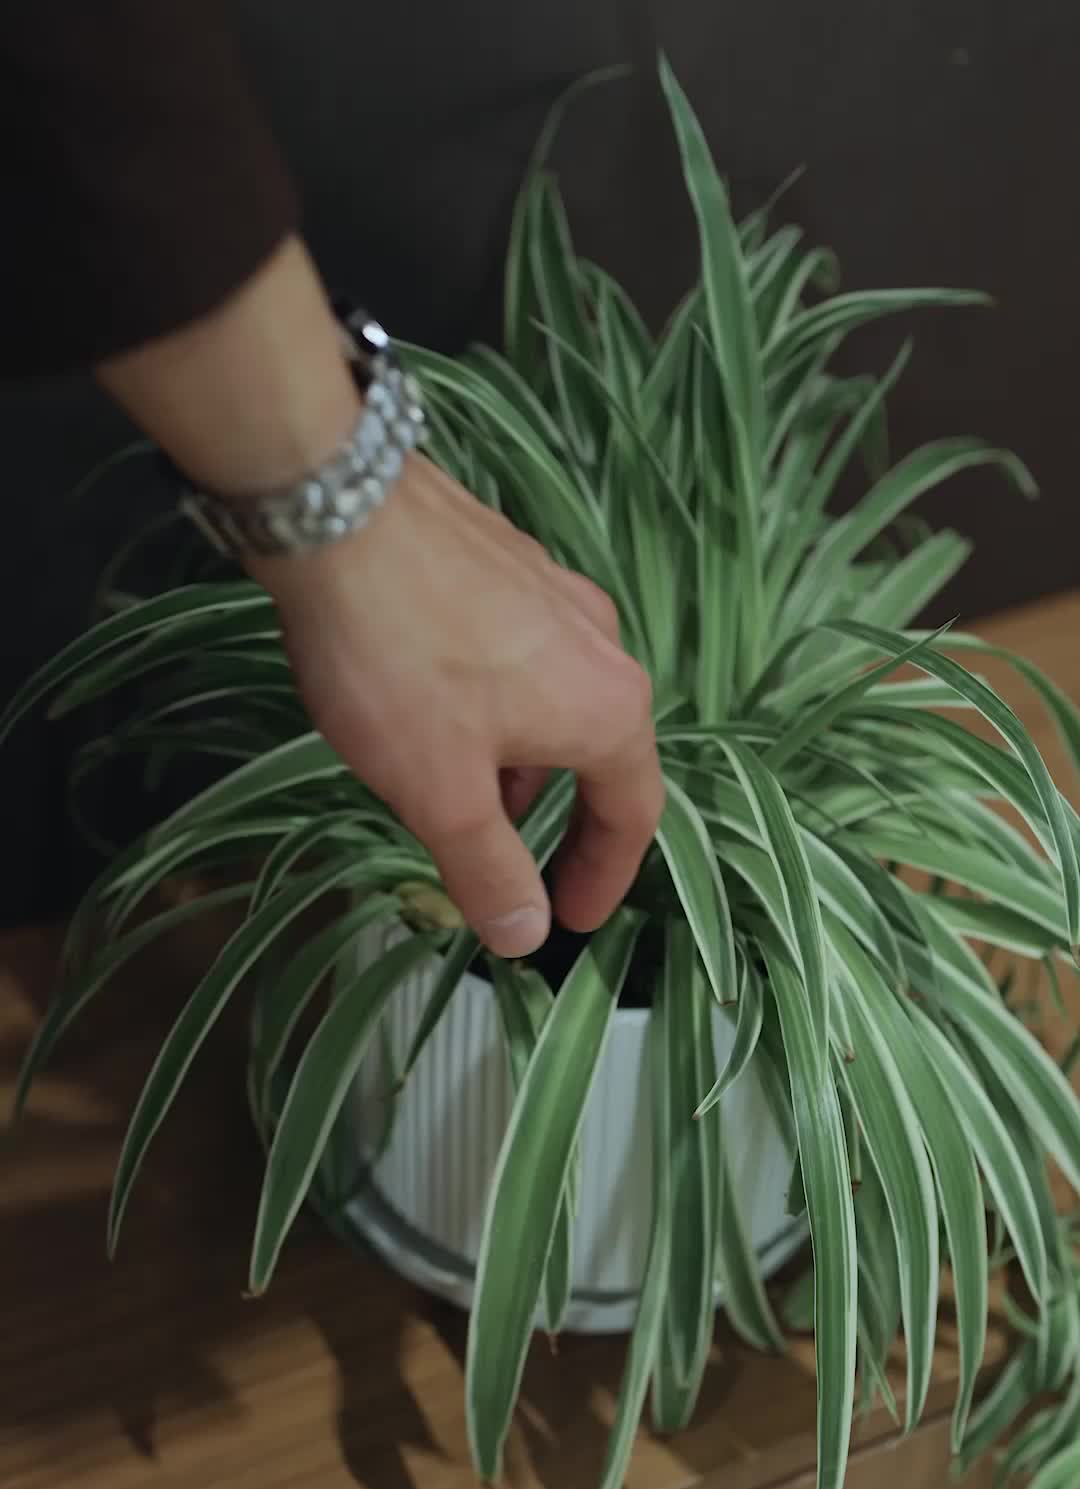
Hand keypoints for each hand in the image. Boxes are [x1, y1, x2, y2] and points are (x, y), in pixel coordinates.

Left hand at [256, 455, 663, 957]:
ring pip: (558, 702)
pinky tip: (436, 711)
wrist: (337, 508)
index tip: (573, 919)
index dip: (603, 877)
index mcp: (608, 711)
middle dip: (557, 821)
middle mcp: (601, 646)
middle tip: (514, 870)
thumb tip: (526, 936)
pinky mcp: (508, 561)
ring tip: (462, 796)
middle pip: (600, 756)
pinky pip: (524, 655)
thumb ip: (489, 870)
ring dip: (522, 762)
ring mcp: (557, 594)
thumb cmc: (397, 658)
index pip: (632, 815)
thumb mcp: (441, 792)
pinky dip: (498, 705)